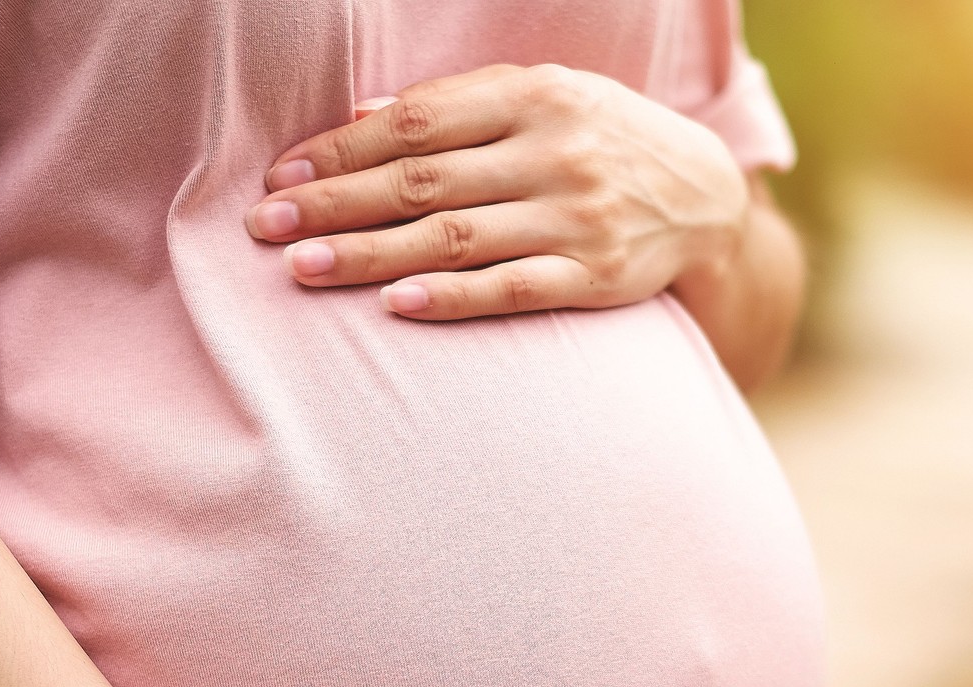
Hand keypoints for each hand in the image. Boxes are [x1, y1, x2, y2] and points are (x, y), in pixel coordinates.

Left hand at [244, 64, 750, 320]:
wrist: (708, 197)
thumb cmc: (602, 141)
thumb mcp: (543, 98)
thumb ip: (459, 106)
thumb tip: (361, 118)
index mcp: (534, 94)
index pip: (417, 123)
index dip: (341, 150)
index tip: (280, 178)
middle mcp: (555, 151)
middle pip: (422, 180)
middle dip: (335, 204)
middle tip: (264, 228)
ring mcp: (576, 217)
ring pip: (455, 237)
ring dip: (371, 255)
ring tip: (303, 269)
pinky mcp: (597, 277)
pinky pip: (513, 288)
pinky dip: (453, 297)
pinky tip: (398, 305)